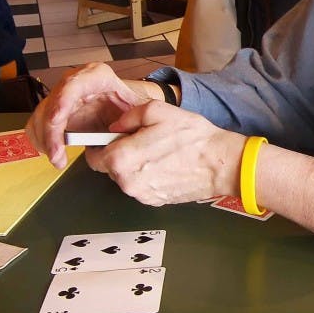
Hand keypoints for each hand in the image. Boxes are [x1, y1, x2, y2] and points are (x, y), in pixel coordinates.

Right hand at [26, 63, 149, 168]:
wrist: (130, 107)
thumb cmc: (134, 105)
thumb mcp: (142, 108)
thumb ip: (136, 117)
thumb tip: (126, 135)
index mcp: (98, 77)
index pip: (75, 84)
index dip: (62, 101)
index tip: (57, 120)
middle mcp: (77, 83)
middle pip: (53, 103)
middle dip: (50, 131)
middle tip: (57, 154)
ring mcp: (64, 97)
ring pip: (42, 115)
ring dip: (45, 139)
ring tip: (58, 159)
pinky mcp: (57, 112)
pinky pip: (39, 124)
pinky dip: (42, 140)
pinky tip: (53, 152)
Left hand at [85, 99, 245, 206]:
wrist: (220, 164)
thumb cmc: (192, 137)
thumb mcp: (158, 111)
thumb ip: (128, 116)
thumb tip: (116, 126)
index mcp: (121, 158)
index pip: (93, 156)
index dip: (99, 145)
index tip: (110, 138)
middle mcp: (127, 182)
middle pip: (109, 168)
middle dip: (119, 155)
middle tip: (141, 141)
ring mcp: (141, 195)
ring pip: (126, 178)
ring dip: (134, 166)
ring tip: (158, 152)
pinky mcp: (155, 202)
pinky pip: (141, 187)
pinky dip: (148, 177)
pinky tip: (166, 165)